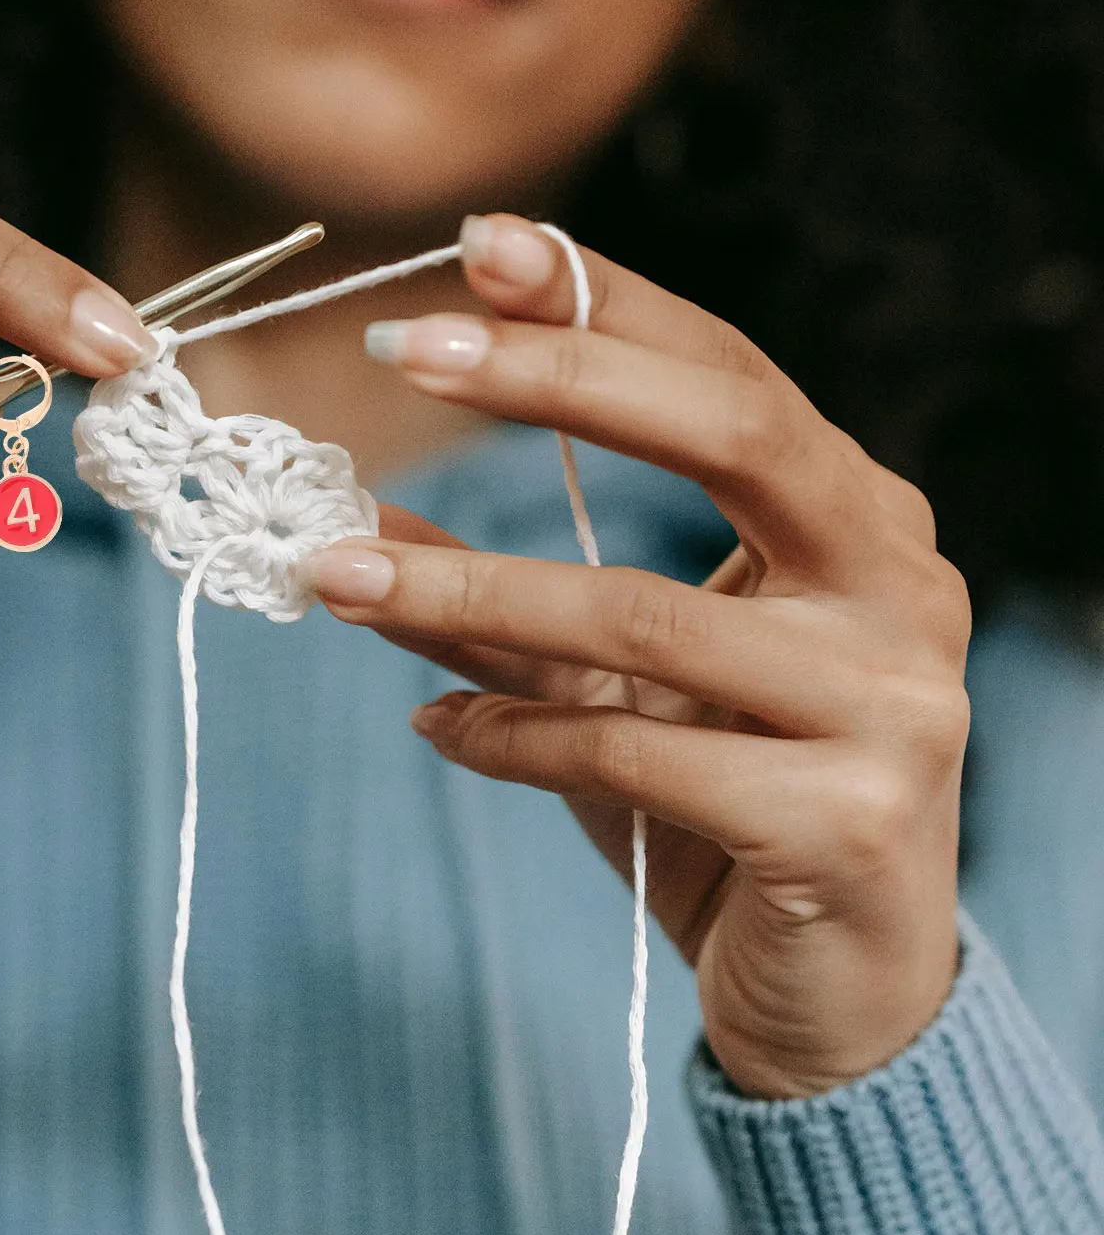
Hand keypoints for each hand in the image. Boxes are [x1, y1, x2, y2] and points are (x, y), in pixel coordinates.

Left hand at [303, 214, 968, 1097]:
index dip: (606, 304)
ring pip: (644, 614)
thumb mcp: (614, 684)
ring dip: (465, 587)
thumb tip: (361, 518)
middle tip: (402, 345)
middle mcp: (897, 586)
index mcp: (857, 523)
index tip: (482, 242)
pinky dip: (510, 735)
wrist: (840, 992)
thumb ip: (504, 599)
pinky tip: (434, 729)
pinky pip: (635, 752)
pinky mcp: (849, 821)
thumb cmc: (726, 807)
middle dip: (556, 377)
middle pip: (734, 431)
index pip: (729, 374)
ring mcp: (892, 703)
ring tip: (337, 572)